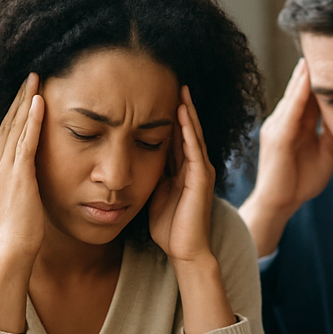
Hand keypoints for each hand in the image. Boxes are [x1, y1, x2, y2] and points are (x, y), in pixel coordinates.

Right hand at [0, 73, 44, 262]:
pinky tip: (39, 101)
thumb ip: (26, 182)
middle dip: (19, 97)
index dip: (15, 109)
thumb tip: (36, 176)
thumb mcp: (23, 198)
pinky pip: (26, 140)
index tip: (26, 91)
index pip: (6, 132)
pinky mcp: (19, 174)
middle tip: (30, 75)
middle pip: (8, 122)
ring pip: (15, 125)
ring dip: (25, 100)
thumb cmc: (22, 229)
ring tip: (35, 78)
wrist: (15, 247)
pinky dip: (32, 119)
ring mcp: (6, 168)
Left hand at [149, 86, 216, 264]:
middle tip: (173, 82)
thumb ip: (149, 177)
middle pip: (186, 130)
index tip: (156, 97)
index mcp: (181, 170)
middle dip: (180, 107)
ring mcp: (200, 171)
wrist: (185, 251)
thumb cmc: (168, 229)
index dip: (167, 117)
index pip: (175, 137)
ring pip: (193, 134)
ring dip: (188, 112)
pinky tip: (183, 113)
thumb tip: (131, 162)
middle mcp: (193, 167)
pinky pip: (194, 149)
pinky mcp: (201, 179)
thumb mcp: (153, 195)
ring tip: (181, 89)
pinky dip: (189, 130)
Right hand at [240, 59, 332, 256]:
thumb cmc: (299, 184)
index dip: (320, 76)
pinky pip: (291, 110)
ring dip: (305, 74)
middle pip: (299, 89)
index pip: (308, 95)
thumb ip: (329, 134)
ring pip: (294, 94)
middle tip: (326, 42)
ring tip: (316, 51)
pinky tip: (310, 77)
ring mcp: (277, 127)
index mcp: (294, 125)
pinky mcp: (278, 137)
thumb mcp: (323, 153)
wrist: (279, 205)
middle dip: (310, 68)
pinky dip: (300, 93)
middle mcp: (282, 121)